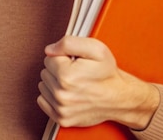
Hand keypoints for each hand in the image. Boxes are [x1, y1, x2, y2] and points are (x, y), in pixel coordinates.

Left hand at [37, 36, 159, 129]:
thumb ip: (68, 43)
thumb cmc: (107, 73)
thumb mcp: (95, 48)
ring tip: (73, 83)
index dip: (63, 57)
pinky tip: (67, 93)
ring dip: (54, 83)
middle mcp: (61, 94)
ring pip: (43, 86)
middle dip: (58, 70)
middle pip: (45, 72)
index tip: (75, 62)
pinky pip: (43, 101)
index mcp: (66, 75)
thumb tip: (49, 49)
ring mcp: (61, 109)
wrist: (119, 97)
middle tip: (76, 73)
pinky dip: (52, 96)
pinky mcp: (61, 119)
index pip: (48, 58)